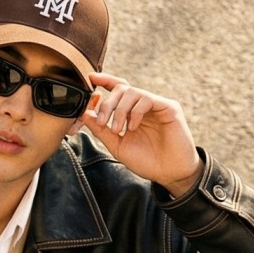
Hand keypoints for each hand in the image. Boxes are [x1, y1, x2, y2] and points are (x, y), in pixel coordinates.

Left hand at [81, 73, 202, 195]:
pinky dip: (135, 112)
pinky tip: (132, 128)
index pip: (118, 89)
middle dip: (107, 103)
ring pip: (132, 92)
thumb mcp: (118, 146)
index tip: (90, 78)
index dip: (104, 80)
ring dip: (119, 110)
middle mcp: (143, 105)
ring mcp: (156, 105)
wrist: (169, 174)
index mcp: (132, 111)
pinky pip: (147, 99)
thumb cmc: (146, 160)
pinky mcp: (169, 107)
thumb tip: (84, 113)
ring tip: (117, 129)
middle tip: (102, 122)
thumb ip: (101, 130)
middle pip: (121, 88)